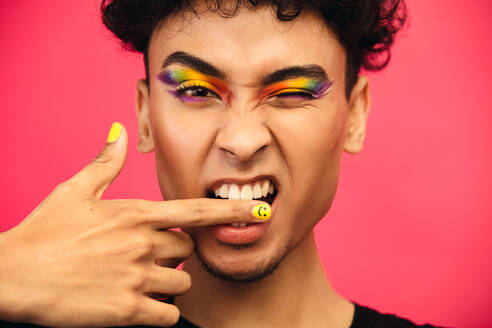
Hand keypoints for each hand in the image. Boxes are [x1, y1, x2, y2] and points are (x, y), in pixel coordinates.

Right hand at [0, 122, 266, 326]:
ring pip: (181, 282)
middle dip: (175, 253)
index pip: (199, 211)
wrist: (14, 275)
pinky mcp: (126, 310)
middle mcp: (144, 244)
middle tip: (147, 255)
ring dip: (169, 282)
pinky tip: (141, 304)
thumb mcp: (74, 190)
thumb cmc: (43, 232)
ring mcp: (137, 278)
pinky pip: (167, 314)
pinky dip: (161, 311)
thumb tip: (117, 131)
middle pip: (188, 250)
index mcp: (137, 214)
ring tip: (140, 279)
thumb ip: (105, 162)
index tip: (260, 212)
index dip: (233, 211)